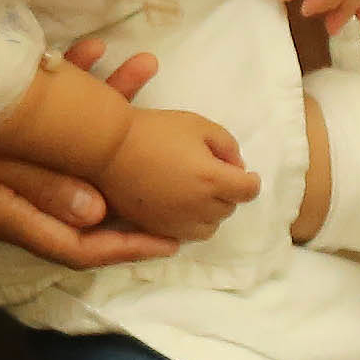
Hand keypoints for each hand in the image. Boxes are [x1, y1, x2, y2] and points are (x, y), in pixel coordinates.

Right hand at [0, 37, 182, 271]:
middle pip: (79, 197)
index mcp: (3, 212)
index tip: (171, 240)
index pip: (76, 245)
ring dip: (105, 107)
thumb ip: (43, 183)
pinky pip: (42, 116)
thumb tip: (97, 214)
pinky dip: (68, 87)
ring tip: (142, 67)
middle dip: (129, 175)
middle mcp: (3, 194)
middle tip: (176, 166)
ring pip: (67, 146)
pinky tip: (90, 50)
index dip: (126, 246)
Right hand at [99, 103, 261, 243]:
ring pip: (211, 226)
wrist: (109, 148)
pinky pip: (186, 234)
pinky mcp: (157, 228)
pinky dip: (191, 221)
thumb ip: (227, 146)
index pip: (249, 190)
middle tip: (213, 173)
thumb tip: (237, 168)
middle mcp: (199, 207)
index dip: (250, 180)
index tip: (244, 173)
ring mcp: (177, 222)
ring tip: (198, 192)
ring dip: (211, 210)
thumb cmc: (155, 131)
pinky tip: (181, 204)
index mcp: (213, 179)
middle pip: (230, 208)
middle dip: (228, 192)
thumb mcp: (199, 125)